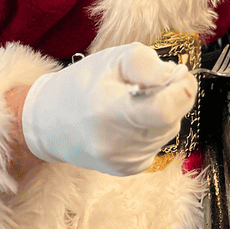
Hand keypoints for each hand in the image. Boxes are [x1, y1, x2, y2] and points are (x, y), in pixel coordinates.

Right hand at [21, 43, 197, 175]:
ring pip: (168, 130)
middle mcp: (118, 143)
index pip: (165, 109)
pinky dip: (151, 130)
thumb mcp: (111, 59)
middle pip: (172, 117)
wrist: (49, 123)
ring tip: (130, 105)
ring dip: (160, 114)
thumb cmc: (80, 85)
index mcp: (111, 111)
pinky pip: (157, 144)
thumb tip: (175, 76)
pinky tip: (128, 123)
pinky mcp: (128, 169)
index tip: (175, 76)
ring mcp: (124, 160)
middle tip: (143, 87)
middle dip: (169, 97)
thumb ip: (147, 64)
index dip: (181, 89)